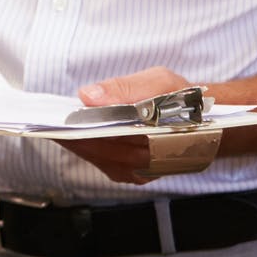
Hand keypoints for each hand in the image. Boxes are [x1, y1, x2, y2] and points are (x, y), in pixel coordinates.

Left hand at [56, 67, 196, 183]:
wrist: (208, 122)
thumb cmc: (184, 99)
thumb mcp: (159, 82)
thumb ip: (125, 89)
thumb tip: (88, 96)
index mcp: (157, 137)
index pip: (110, 135)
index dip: (82, 128)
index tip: (60, 118)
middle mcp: (150, 161)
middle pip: (101, 150)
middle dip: (73, 136)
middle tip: (48, 122)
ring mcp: (143, 171)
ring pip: (101, 159)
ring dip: (77, 144)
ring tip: (56, 126)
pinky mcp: (137, 174)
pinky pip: (106, 164)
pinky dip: (89, 150)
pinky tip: (76, 136)